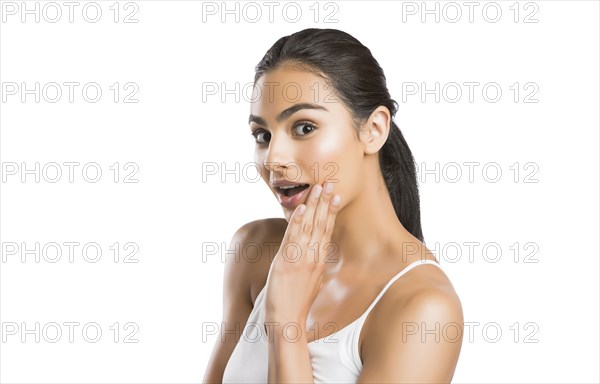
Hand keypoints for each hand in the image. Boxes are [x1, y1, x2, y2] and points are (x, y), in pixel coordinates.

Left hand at [263, 182, 341, 332]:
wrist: (288, 321)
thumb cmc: (297, 304)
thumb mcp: (312, 282)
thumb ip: (314, 266)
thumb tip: (314, 256)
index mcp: (319, 261)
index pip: (327, 230)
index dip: (331, 211)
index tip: (336, 195)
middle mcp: (313, 257)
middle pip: (322, 223)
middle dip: (326, 201)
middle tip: (330, 181)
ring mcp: (301, 258)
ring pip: (310, 225)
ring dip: (314, 204)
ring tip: (319, 186)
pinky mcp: (287, 261)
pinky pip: (294, 236)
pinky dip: (299, 220)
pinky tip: (303, 207)